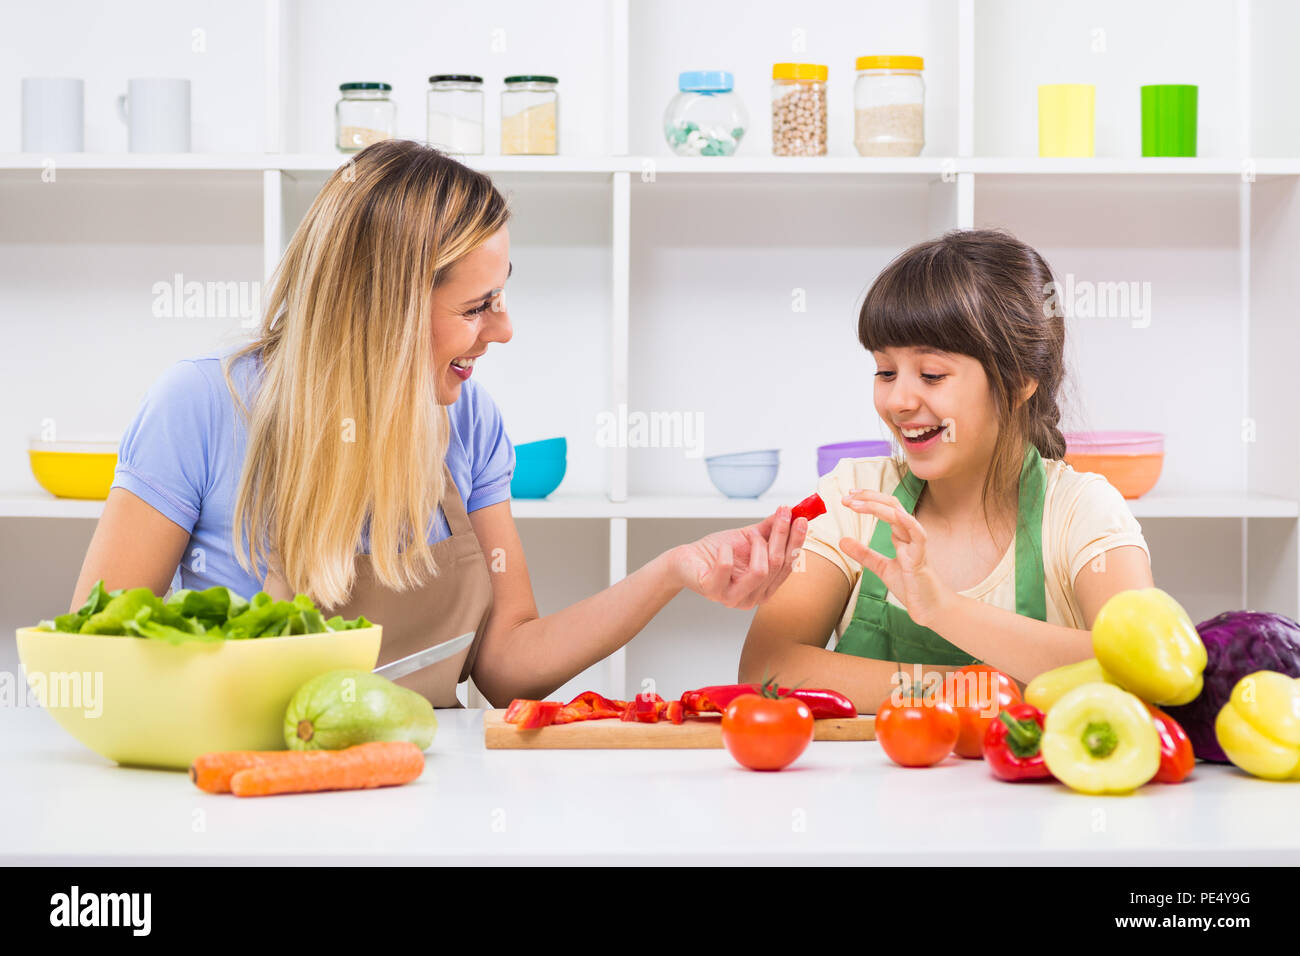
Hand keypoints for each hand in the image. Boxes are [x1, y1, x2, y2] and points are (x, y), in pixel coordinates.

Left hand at [671, 508, 807, 609]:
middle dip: (781, 535)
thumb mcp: (749, 538)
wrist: (688, 559)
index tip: (801, 518)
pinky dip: (726, 551)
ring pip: (761, 571)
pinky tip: (723, 547)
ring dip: (757, 545)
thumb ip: (770, 529)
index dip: (796, 541)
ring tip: (747, 535)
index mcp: (765, 587)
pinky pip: (727, 567)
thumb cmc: (718, 551)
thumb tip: (793, 512)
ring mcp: (733, 598)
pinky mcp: (713, 591)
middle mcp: (753, 597)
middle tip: (783, 512)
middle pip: (778, 565)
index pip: (789, 564)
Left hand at [838, 489, 954, 627]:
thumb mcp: (881, 568)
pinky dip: (908, 523)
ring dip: (877, 506)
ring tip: (855, 504)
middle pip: (892, 505)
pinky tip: (896, 514)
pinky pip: (918, 536)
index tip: (848, 495)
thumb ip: (863, 554)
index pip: (885, 508)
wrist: (929, 608)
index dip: (868, 499)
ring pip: (900, 516)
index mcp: (901, 535)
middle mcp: (909, 535)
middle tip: (847, 495)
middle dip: (869, 497)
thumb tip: (842, 540)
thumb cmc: (911, 586)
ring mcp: (916, 545)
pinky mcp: (921, 559)